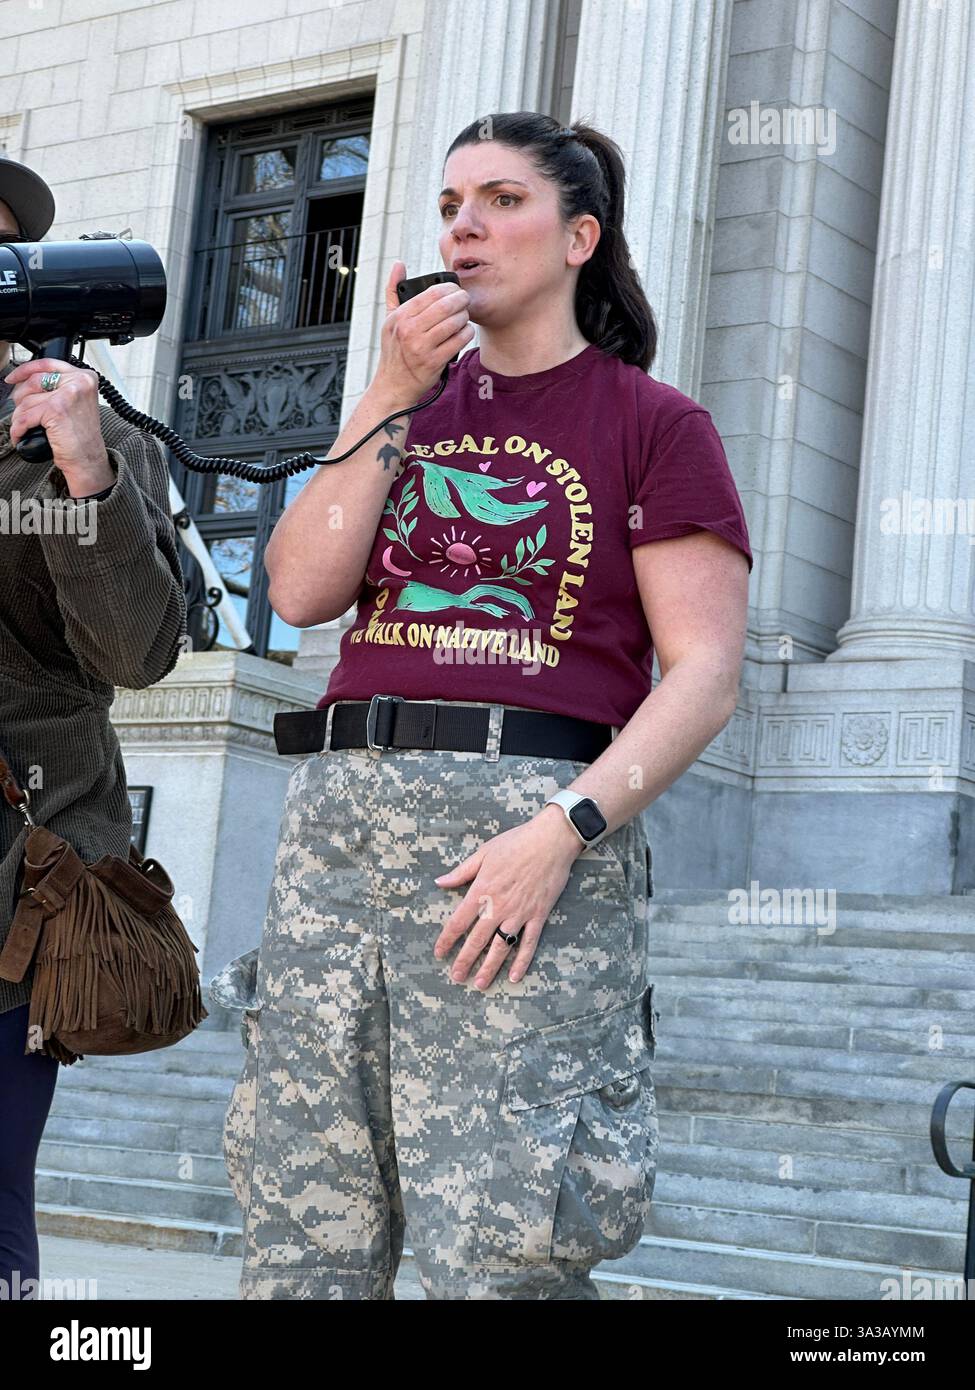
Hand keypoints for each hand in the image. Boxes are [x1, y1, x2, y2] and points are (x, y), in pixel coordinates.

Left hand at [4, 358, 112, 494]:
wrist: (88, 459)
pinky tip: (21, 435)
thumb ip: (60, 387)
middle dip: (20, 398)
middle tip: (20, 411)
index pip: (48, 363)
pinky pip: (25, 416)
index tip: (13, 377)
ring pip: (27, 400)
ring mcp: (68, 394)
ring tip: (24, 427)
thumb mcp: (76, 403)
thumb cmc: (82, 436)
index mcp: (85, 377)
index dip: (26, 369)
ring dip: (19, 416)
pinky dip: (18, 428)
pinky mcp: (56, 409)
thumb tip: (29, 382)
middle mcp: (79, 382)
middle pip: (34, 381)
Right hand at [373, 260, 474, 402]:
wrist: (394, 385)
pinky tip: (464, 332)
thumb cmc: (394, 350)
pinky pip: (459, 340)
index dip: (450, 288)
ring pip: (455, 322)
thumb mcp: (389, 320)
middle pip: (446, 305)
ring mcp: (422, 347)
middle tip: (466, 300)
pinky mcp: (434, 361)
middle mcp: (409, 330)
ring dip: (464, 317)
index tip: (455, 290)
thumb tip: (398, 264)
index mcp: (400, 316)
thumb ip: (393, 291)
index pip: (432, 292)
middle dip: (461, 300)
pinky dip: (466, 333)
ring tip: (463, 317)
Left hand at [433, 805, 583, 988]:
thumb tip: (440, 882)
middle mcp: (499, 906)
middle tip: (456, 977)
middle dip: (465, 960)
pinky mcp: (538, 915)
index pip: (458, 921)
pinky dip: (522, 961)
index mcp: (482, 891)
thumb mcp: (483, 853)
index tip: (439, 953)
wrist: (550, 841)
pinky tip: (514, 976)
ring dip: (489, 967)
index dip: (447, 939)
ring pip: (501, 947)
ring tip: (480, 984)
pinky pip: (529, 943)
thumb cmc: (516, 843)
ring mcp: (520, 913)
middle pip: (477, 940)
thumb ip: (461, 872)